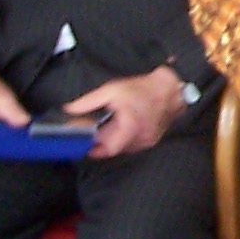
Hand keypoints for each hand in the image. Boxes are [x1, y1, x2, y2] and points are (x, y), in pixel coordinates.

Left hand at [65, 68, 186, 157]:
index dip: (94, 150)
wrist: (170, 89)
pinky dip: (123, 138)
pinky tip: (120, 126)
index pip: (109, 148)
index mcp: (130, 127)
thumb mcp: (112, 90)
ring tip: (107, 125)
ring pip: (123, 147)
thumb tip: (69, 109)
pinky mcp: (151, 140)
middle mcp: (140, 139)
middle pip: (114, 148)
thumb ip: (89, 101)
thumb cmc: (141, 88)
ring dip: (112, 140)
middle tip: (91, 132)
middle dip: (101, 141)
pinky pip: (132, 144)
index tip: (82, 145)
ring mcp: (147, 141)